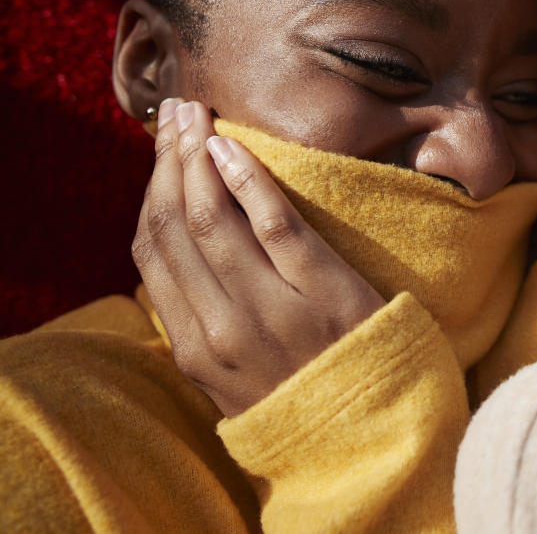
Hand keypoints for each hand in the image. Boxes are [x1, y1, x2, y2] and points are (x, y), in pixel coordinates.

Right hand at [131, 99, 385, 416]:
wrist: (373, 435)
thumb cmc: (305, 393)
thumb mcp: (236, 374)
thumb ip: (204, 320)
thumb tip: (179, 255)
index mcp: (194, 350)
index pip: (152, 254)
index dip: (150, 192)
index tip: (160, 148)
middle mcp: (222, 332)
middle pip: (175, 228)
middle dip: (168, 163)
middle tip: (176, 114)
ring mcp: (274, 314)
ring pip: (213, 221)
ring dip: (198, 159)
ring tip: (199, 117)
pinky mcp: (327, 297)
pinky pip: (277, 227)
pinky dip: (249, 182)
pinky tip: (234, 149)